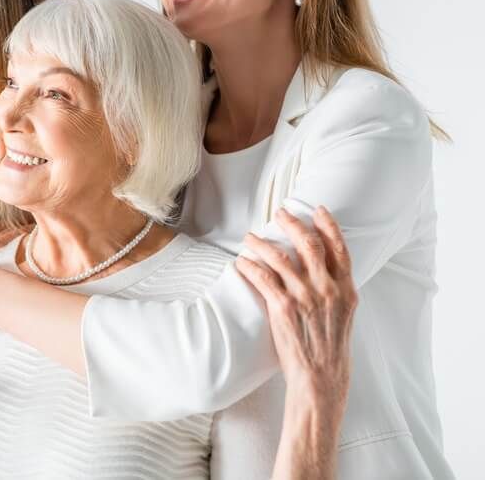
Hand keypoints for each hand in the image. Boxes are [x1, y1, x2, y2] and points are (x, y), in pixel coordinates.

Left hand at [236, 206, 357, 417]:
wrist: (322, 377)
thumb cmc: (330, 349)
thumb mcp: (344, 316)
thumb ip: (336, 291)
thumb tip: (323, 271)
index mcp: (346, 291)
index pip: (340, 249)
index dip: (329, 226)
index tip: (318, 210)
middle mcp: (328, 290)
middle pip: (309, 245)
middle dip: (292, 224)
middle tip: (280, 213)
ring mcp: (305, 298)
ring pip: (281, 258)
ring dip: (263, 243)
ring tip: (250, 237)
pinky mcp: (283, 308)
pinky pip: (263, 278)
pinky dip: (250, 266)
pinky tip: (241, 262)